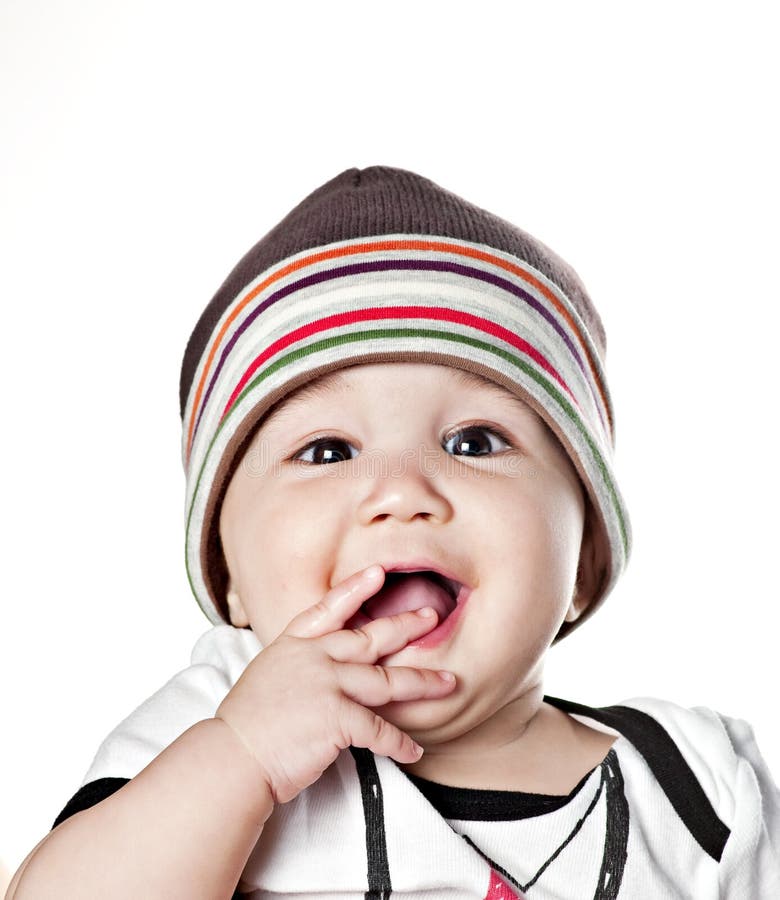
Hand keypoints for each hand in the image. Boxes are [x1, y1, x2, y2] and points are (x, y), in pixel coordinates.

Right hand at [215, 565, 456, 804]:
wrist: (233, 756)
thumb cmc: (247, 725)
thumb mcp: (267, 675)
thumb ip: (298, 664)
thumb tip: (322, 669)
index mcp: (293, 644)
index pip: (329, 609)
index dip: (355, 589)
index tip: (379, 573)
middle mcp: (313, 657)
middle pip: (370, 638)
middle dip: (406, 626)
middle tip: (432, 616)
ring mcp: (326, 684)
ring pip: (386, 680)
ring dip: (422, 682)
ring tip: (448, 682)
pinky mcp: (337, 717)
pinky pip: (379, 729)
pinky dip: (399, 742)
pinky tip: (414, 750)